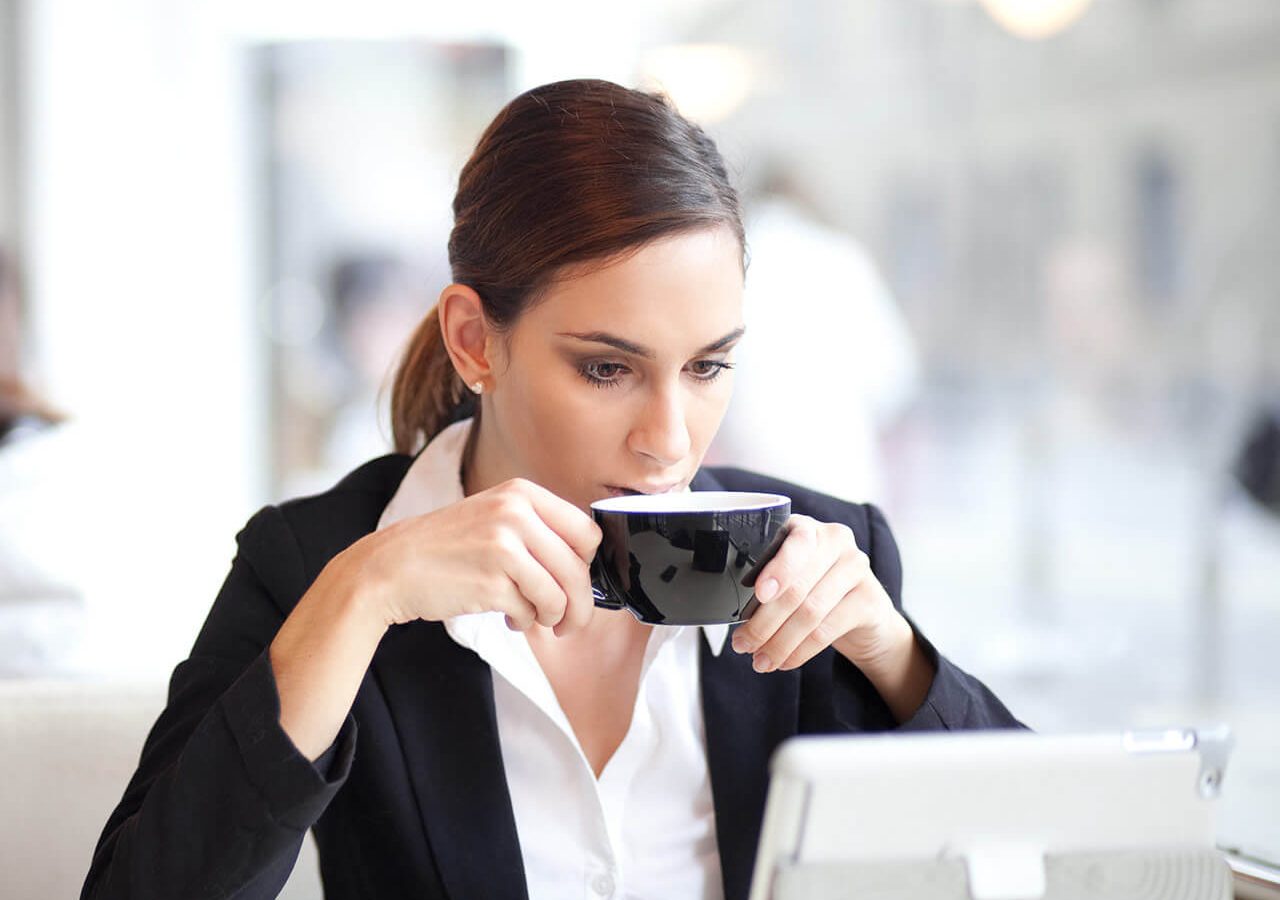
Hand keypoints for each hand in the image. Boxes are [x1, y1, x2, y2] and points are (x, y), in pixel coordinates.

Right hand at [346, 478, 602, 635]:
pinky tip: (508, 618)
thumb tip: (585, 567)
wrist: (392, 567)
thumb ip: (538, 531)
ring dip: (554, 618)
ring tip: (536, 620)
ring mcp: (504, 547)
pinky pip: (530, 613)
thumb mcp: (494, 517)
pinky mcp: (492, 582)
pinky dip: (525, 623)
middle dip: (580, 604)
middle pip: (579, 569)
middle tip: (570, 621)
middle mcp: (517, 514)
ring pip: (560, 596)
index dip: (588, 564)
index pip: (587, 531)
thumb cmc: (446, 548)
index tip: (577, 582)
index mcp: (522, 494)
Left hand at [730, 515, 906, 673]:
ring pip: (810, 612)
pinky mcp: (869, 599)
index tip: (760, 594)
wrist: (864, 611)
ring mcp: (857, 568)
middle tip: (743, 644)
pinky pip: (827, 630)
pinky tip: (785, 662)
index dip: (777, 569)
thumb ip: (767, 583)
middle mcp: (835, 541)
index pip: (795, 542)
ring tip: (761, 660)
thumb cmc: (814, 589)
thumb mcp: (790, 576)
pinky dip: (800, 651)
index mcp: (807, 528)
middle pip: (797, 586)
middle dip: (764, 622)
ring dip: (779, 642)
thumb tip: (735, 616)